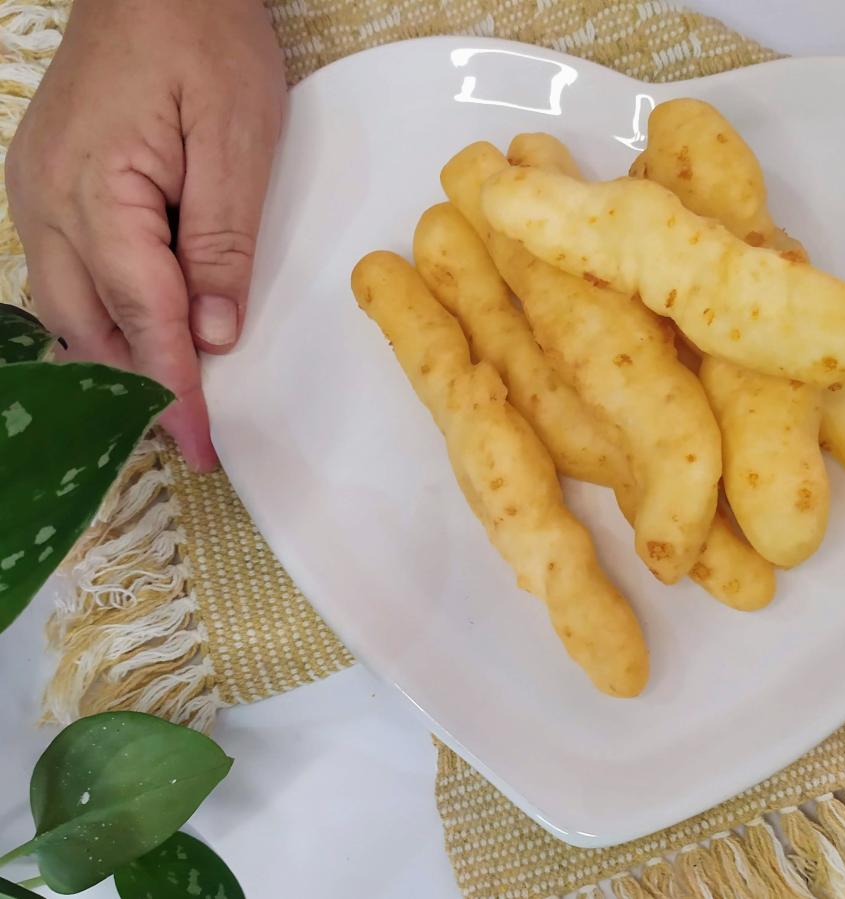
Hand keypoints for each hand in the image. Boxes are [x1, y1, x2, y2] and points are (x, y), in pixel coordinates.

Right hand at [6, 0, 283, 469]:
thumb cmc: (202, 39)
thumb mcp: (236, 139)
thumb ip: (222, 243)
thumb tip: (213, 333)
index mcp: (98, 193)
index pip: (143, 320)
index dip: (173, 391)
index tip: (200, 447)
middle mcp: (48, 202)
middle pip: (90, 329)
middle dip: (138, 388)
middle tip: (192, 432)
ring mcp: (37, 192)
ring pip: (69, 309)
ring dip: (117, 357)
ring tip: (170, 396)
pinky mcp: (48, 185)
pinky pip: (67, 274)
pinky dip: (104, 315)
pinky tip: (138, 332)